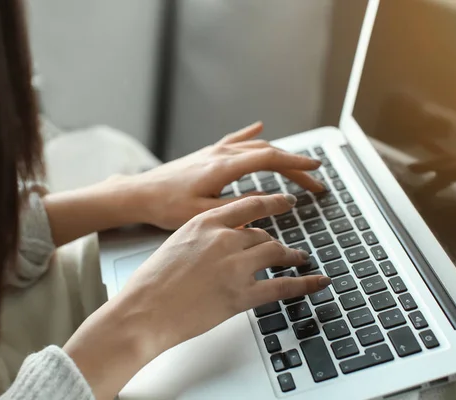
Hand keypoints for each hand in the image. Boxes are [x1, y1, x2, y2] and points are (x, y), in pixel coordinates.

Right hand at [117, 193, 330, 352]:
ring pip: (276, 253)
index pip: (250, 205)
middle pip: (263, 234)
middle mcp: (224, 239)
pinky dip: (305, 283)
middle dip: (276, 242)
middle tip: (286, 247)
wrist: (143, 311)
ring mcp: (235, 266)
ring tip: (299, 259)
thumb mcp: (177, 244)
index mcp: (205, 222)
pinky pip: (283, 286)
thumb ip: (205, 237)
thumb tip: (226, 239)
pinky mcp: (242, 295)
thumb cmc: (152, 282)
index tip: (285, 202)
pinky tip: (318, 281)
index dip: (273, 203)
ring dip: (291, 256)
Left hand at [133, 122, 324, 229]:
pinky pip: (235, 140)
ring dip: (279, 155)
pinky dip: (252, 135)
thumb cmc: (166, 206)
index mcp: (223, 168)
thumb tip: (272, 200)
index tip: (316, 170)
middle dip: (295, 166)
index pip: (270, 160)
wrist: (139, 193)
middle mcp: (220, 154)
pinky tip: (260, 127)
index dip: (296, 164)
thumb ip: (241, 206)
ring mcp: (213, 151)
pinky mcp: (206, 154)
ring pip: (255, 147)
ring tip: (297, 167)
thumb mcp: (205, 214)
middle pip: (268, 153)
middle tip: (314, 181)